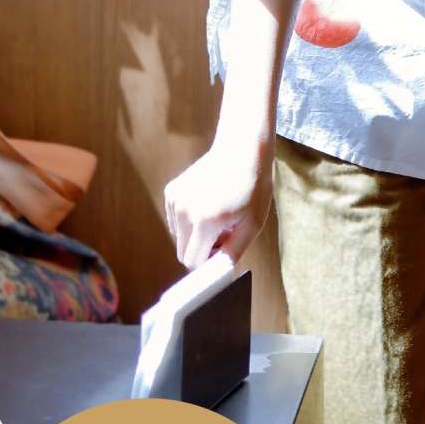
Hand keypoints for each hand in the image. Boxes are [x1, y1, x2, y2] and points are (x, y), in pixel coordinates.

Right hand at [163, 143, 272, 269]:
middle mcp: (185, 210)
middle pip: (183, 252)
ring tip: (218, 216)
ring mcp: (175, 199)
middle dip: (202, 250)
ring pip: (179, 237)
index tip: (221, 256)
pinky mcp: (171, 191)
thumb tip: (217, 273)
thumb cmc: (253, 187)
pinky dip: (189, 219)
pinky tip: (207, 203)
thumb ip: (233, 252)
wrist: (242, 150)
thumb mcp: (253, 224)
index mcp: (205, 221)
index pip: (193, 262)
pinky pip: (176, 220)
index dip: (208, 264)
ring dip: (196, 234)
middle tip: (224, 234)